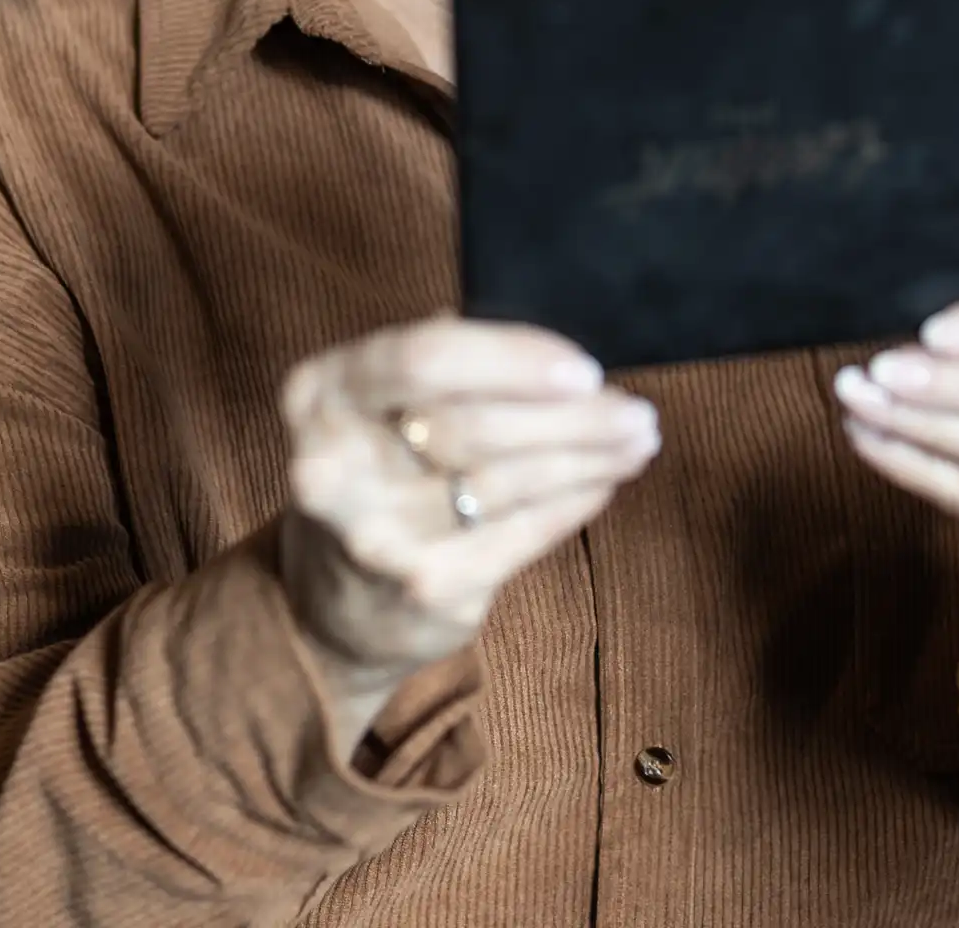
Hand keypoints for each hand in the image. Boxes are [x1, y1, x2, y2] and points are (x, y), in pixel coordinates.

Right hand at [278, 316, 659, 695]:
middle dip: (570, 417)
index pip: (425, 359)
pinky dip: (572, 503)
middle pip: (475, 426)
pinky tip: (603, 481)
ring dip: (587, 458)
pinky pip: (521, 535)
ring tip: (635, 440)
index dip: (513, 359)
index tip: (585, 368)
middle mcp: (334, 466)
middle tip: (636, 412)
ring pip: (506, 482)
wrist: (334, 604)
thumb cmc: (379, 471)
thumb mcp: (380, 403)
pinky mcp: (424, 589)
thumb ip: (449, 363)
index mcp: (322, 393)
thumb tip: (554, 353)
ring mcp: (378, 536)